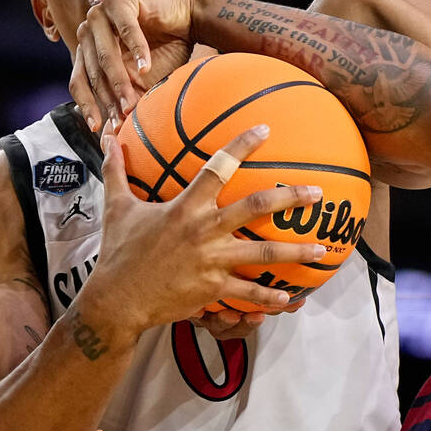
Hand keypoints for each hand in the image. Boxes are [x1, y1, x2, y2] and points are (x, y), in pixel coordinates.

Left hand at [71, 0, 199, 128]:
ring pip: (106, 55)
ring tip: (133, 104)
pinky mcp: (118, 1)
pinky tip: (147, 68)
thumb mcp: (143, 81)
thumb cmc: (166, 50)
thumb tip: (114, 133)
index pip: (80, 81)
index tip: (99, 129)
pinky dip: (137, 51)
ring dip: (120, 82)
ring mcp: (100, 14)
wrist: (187, 16)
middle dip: (109, 99)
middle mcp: (88, 32)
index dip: (88, 106)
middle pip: (93, 71)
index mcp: (88, 50)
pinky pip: (126, 31)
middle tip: (123, 118)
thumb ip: (127, 98)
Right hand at [82, 121, 327, 338]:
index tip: (265, 130)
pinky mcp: (213, 289)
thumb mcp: (116, 208)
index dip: (242, 145)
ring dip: (295, 251)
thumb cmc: (119, 252)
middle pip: (256, 208)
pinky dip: (270, 297)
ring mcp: (211, 261)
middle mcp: (203, 230)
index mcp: (185, 207)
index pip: (217, 167)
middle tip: (318, 192)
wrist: (116, 300)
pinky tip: (290, 296)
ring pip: (263, 253)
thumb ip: (116, 171)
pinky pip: (248, 292)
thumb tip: (108, 138)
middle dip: (291, 198)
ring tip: (322, 248)